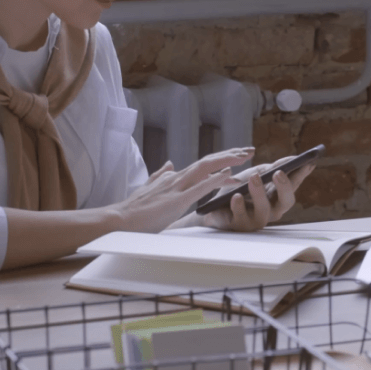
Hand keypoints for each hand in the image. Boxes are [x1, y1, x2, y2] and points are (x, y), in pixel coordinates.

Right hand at [114, 146, 255, 232]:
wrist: (120, 218)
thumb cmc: (135, 209)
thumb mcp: (150, 187)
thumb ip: (161, 175)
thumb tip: (169, 164)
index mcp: (174, 177)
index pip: (203, 164)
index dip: (222, 158)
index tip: (238, 155)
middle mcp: (178, 177)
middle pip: (209, 161)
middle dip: (231, 154)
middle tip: (250, 150)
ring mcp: (178, 187)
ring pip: (206, 168)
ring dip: (227, 161)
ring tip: (245, 157)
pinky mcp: (177, 200)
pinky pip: (200, 187)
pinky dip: (215, 179)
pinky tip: (229, 175)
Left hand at [201, 154, 316, 231]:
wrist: (213, 207)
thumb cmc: (238, 190)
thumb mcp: (255, 175)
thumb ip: (271, 169)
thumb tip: (291, 159)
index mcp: (276, 198)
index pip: (293, 186)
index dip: (301, 175)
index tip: (308, 162)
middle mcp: (270, 211)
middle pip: (285, 202)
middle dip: (284, 187)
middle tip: (279, 172)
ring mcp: (255, 220)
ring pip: (263, 211)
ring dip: (259, 193)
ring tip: (254, 177)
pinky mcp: (237, 225)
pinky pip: (239, 216)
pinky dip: (238, 205)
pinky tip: (235, 197)